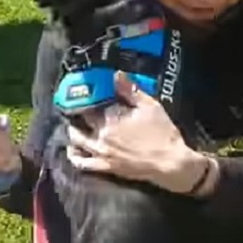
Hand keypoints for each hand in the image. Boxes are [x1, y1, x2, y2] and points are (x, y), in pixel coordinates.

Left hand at [67, 71, 211, 193]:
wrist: (170, 163)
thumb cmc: (163, 133)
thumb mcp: (150, 106)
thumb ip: (130, 90)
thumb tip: (115, 75)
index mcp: (112, 118)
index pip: (90, 103)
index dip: (88, 96)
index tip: (87, 90)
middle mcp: (101, 135)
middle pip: (81, 120)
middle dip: (79, 111)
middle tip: (80, 105)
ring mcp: (101, 152)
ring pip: (77, 140)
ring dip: (72, 130)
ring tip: (74, 124)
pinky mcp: (105, 167)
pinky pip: (82, 163)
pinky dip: (74, 155)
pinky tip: (73, 149)